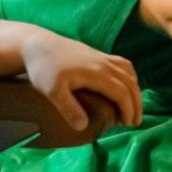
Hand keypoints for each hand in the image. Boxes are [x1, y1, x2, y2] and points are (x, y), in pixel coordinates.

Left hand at [21, 30, 142, 129]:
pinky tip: (123, 85)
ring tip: (132, 107)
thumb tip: (83, 127)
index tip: (128, 124)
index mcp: (97, 72)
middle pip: (129, 82)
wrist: (36, 44)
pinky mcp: (96, 53)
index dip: (128, 109)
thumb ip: (68, 109)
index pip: (121, 92)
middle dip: (136, 103)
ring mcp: (100, 56)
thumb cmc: (43, 68)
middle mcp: (103, 63)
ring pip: (128, 72)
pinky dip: (129, 77)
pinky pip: (121, 64)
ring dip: (134, 89)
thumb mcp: (52, 91)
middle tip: (135, 122)